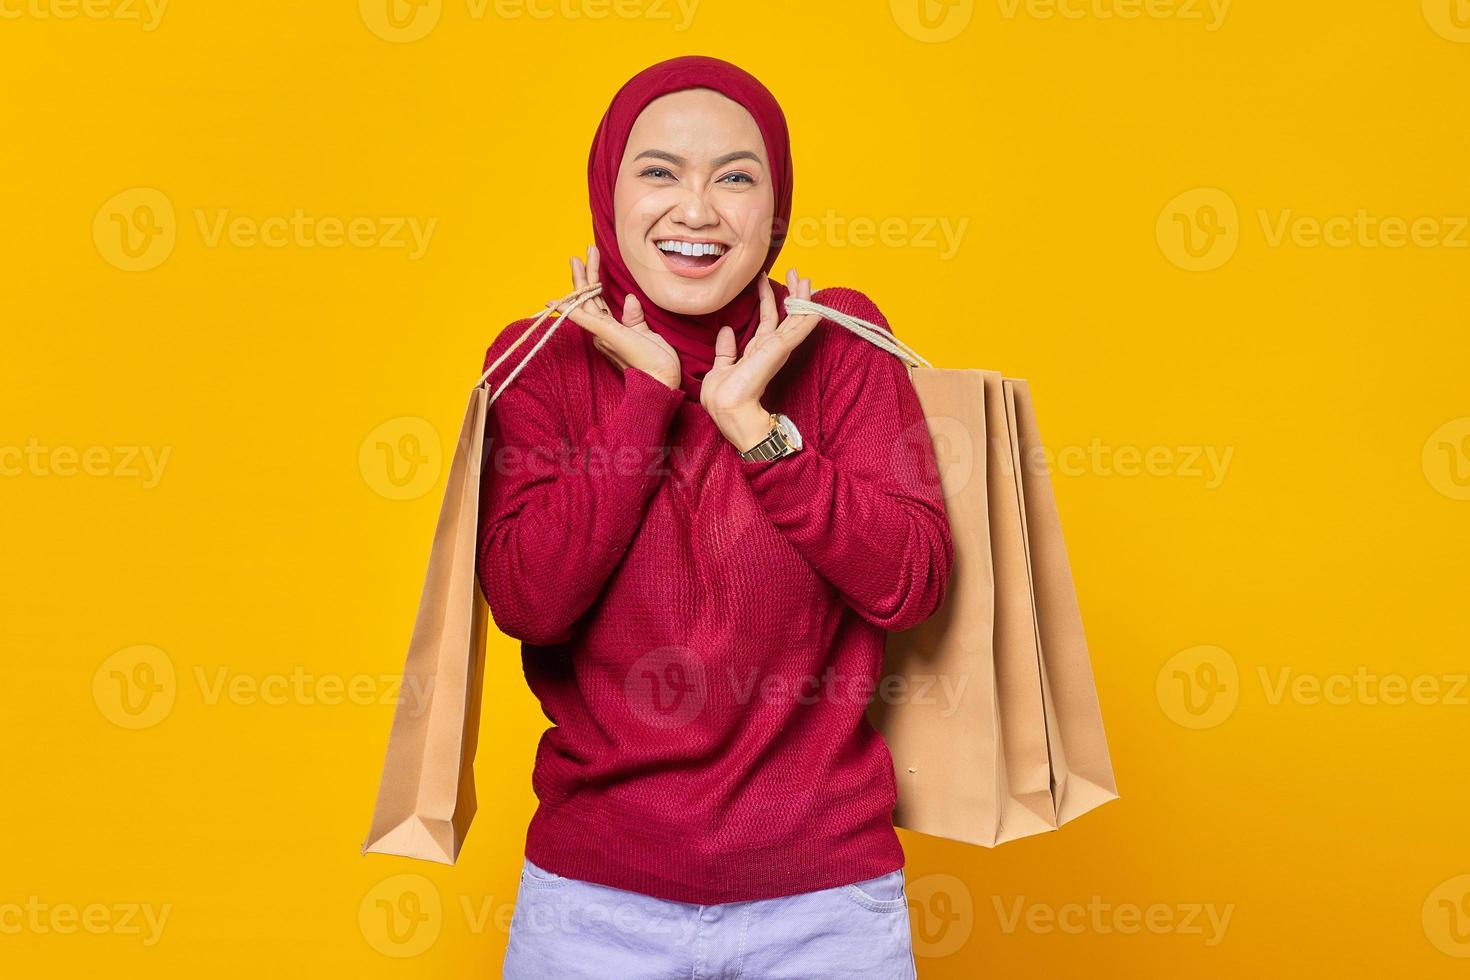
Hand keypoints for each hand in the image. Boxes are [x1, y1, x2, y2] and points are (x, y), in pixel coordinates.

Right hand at [548, 244, 681, 390]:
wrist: (662, 379)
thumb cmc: (657, 362)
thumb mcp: (646, 333)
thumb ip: (634, 317)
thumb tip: (629, 298)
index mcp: (612, 329)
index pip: (598, 300)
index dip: (593, 281)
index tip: (592, 260)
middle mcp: (603, 331)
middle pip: (589, 298)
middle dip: (585, 273)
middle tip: (583, 252)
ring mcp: (603, 333)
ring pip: (586, 301)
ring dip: (582, 279)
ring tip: (579, 257)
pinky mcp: (606, 334)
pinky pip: (583, 318)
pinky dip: (568, 309)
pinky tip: (554, 301)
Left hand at [701, 268, 821, 451]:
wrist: (729, 409)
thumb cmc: (724, 396)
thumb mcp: (721, 367)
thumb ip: (726, 350)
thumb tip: (726, 330)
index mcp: (758, 352)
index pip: (766, 321)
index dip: (766, 300)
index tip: (763, 280)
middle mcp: (771, 349)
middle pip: (786, 316)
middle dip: (791, 293)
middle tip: (795, 271)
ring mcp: (777, 349)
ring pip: (795, 318)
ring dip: (802, 298)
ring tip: (805, 278)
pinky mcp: (780, 349)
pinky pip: (799, 329)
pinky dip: (809, 316)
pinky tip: (817, 305)